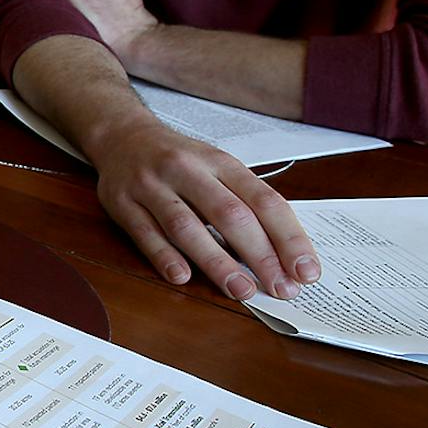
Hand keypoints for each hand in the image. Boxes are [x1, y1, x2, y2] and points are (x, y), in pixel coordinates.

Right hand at [84, 116, 318, 299]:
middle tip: (280, 289)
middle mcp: (186, 170)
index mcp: (220, 162)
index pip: (263, 200)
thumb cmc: (180, 161)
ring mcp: (151, 185)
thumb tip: (281, 255)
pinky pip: (145, 233)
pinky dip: (164, 256)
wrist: (122, 137)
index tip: (306, 271)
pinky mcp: (122, 203)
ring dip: (216, 262)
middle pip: (229, 214)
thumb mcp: (217, 168)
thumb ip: (244, 204)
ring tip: (241, 291)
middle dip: (260, 255)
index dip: (288, 238)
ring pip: (186, 226)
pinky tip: (182, 277)